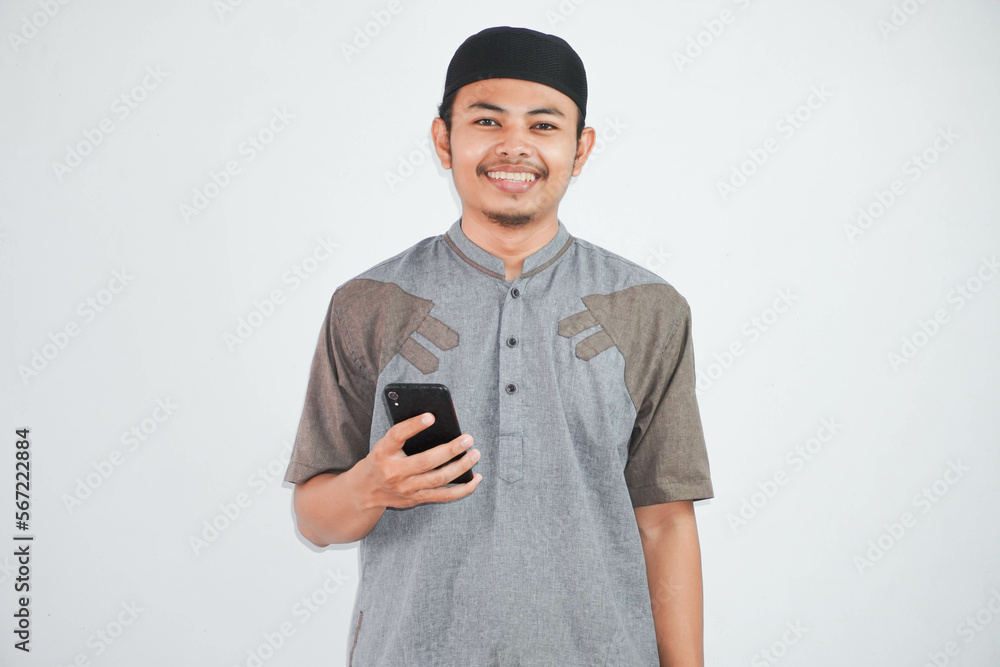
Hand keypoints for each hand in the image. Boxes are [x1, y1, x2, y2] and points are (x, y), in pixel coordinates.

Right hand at [360, 412, 481, 509]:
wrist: (366, 490)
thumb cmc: (382, 460)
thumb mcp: (385, 445)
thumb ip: (404, 435)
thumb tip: (435, 420)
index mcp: (384, 453)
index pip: (397, 436)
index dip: (413, 426)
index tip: (431, 416)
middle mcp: (394, 472)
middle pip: (425, 461)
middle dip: (450, 450)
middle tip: (468, 439)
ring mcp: (407, 488)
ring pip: (439, 479)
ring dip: (461, 467)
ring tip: (475, 454)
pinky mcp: (417, 499)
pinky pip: (444, 496)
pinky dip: (463, 489)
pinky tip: (476, 478)